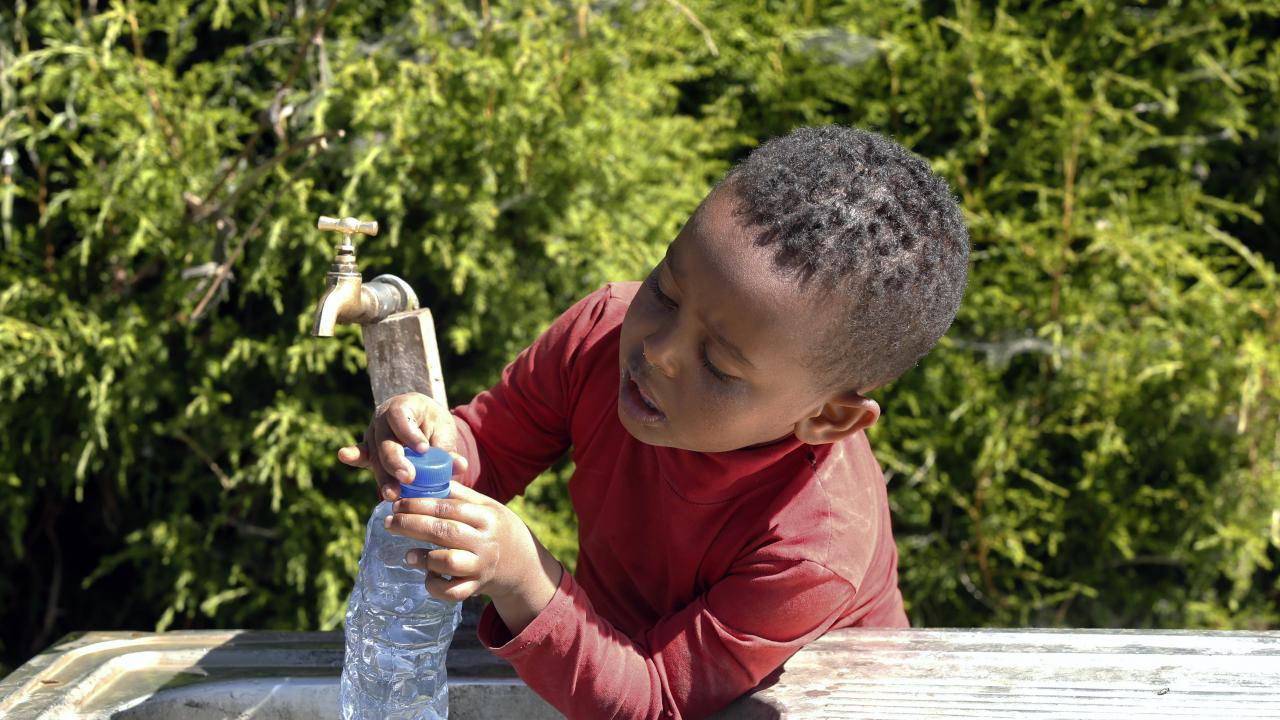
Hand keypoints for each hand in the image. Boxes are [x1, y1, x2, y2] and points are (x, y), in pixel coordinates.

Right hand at [337, 392, 469, 501]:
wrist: (422, 422)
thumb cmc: (434, 425)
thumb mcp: (444, 432)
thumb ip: (448, 450)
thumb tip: (459, 466)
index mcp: (404, 406)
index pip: (402, 417)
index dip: (410, 433)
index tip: (423, 449)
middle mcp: (383, 419)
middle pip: (386, 441)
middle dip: (396, 461)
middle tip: (407, 477)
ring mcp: (373, 435)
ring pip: (376, 457)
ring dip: (384, 477)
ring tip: (392, 494)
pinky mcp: (370, 451)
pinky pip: (363, 455)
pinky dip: (355, 457)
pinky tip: (345, 456)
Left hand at [388, 481, 563, 633]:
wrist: (521, 562)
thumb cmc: (494, 528)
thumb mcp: (486, 506)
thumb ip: (458, 495)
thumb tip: (424, 480)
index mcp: (486, 517)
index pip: (449, 508)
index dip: (419, 505)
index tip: (397, 503)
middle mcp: (484, 542)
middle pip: (444, 532)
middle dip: (411, 525)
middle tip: (390, 522)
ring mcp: (480, 566)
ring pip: (448, 562)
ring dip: (424, 558)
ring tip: (408, 555)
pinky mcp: (475, 587)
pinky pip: (452, 591)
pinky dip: (434, 586)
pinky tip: (426, 576)